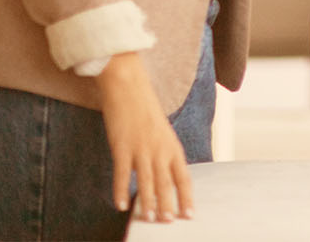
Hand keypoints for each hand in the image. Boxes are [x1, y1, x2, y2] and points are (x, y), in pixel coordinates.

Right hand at [96, 52, 192, 221]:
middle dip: (168, 206)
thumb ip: (163, 153)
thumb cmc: (144, 110)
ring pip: (147, 182)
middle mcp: (160, 149)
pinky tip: (120, 204)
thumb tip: (165, 175)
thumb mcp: (161, 132)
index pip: (184, 177)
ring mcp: (141, 148)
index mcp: (173, 146)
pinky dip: (121, 190)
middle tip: (168, 223)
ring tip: (148, 220)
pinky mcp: (122, 146)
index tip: (189, 215)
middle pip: (166, 184)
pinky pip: (122, 173)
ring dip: (147, 203)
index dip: (186, 197)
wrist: (129, 86)